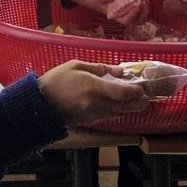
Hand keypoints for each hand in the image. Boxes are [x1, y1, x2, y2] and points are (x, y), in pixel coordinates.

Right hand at [39, 60, 154, 126]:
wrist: (40, 104)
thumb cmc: (56, 80)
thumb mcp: (76, 66)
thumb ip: (99, 68)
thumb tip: (119, 71)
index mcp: (95, 88)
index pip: (124, 93)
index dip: (137, 91)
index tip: (142, 87)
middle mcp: (99, 104)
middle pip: (127, 106)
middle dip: (139, 102)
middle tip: (147, 96)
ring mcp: (95, 114)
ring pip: (120, 113)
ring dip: (130, 107)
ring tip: (137, 99)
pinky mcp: (91, 120)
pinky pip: (110, 115)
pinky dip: (118, 110)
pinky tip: (119, 104)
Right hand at [105, 0, 149, 26]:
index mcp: (115, 17)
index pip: (126, 21)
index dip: (132, 15)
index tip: (136, 6)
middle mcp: (123, 17)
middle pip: (137, 21)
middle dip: (143, 12)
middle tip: (143, 1)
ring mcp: (128, 14)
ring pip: (141, 17)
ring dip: (145, 9)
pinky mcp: (131, 9)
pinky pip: (141, 11)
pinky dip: (144, 5)